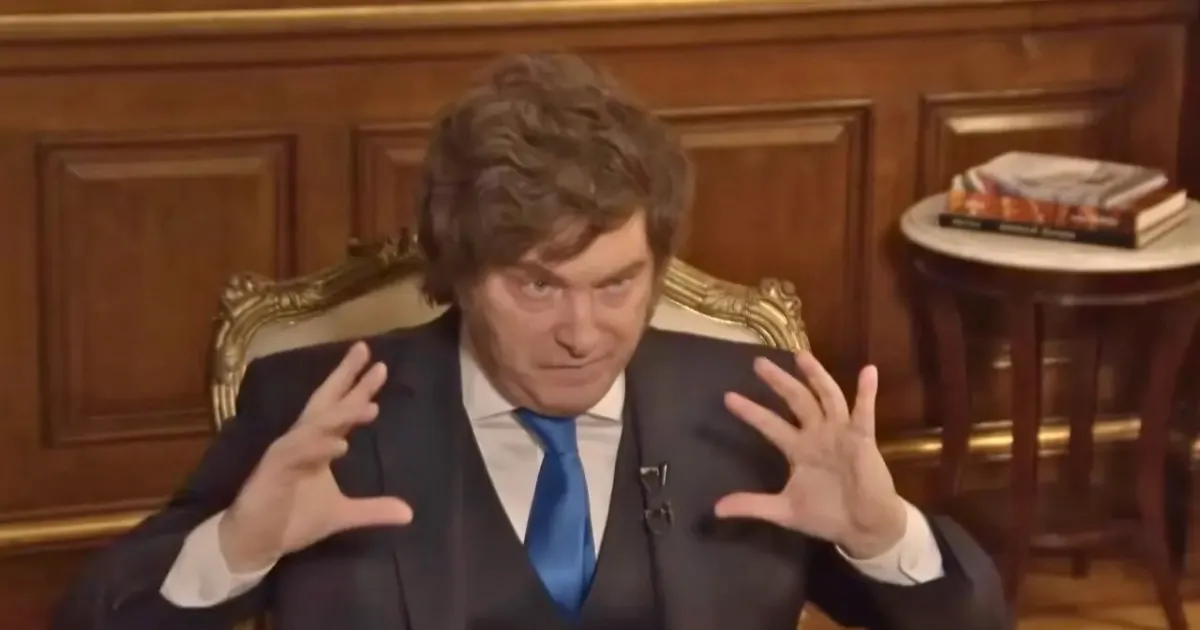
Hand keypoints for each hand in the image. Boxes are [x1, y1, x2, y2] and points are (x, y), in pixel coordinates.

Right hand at [219, 342, 412, 571]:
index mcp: (317, 446)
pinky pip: (295, 455)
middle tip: (365, 352)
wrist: (255, 543)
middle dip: (345, 377)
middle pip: (326, 403)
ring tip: (368, 405)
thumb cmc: (294, 519)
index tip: (380, 365)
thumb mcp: (342, 514)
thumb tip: (409, 513)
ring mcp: (286, 455)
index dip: (359, 388)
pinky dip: (317, 447)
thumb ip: (373, 510)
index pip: (340, 410)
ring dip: (339, 415)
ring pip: (314, 427)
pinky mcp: (271, 473)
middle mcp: (302, 442)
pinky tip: (340, 444)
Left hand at [714, 351, 905, 558]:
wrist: (863, 527)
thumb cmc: (826, 515)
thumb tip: (716, 510)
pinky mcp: (862, 438)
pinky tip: (868, 371)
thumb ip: (752, 505)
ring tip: (802, 356)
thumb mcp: (784, 510)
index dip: (750, 412)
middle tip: (758, 363)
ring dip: (816, 376)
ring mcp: (840, 433)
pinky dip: (867, 392)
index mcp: (798, 449)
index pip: (770, 424)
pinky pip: (864, 412)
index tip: (728, 397)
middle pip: (796, 401)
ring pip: (827, 398)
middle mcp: (817, 434)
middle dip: (779, 382)